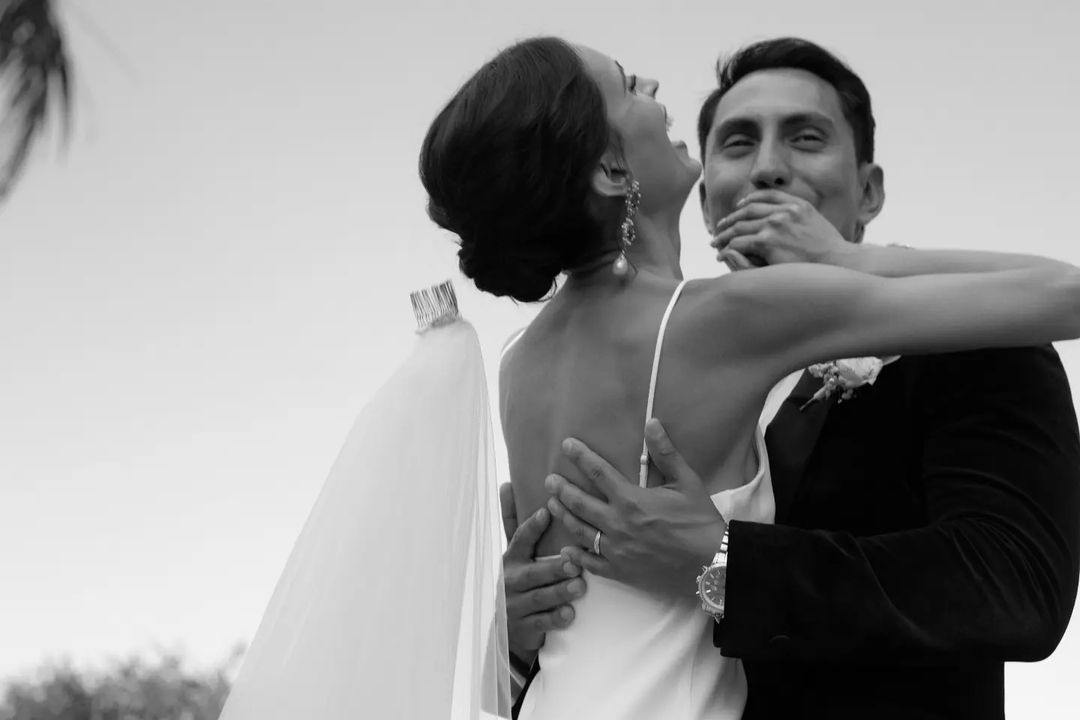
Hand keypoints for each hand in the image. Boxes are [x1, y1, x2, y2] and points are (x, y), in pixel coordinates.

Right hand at [500, 483, 584, 659]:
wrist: (505, 626)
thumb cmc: (517, 579)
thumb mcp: (514, 552)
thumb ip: (512, 521)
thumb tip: (506, 484)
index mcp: (510, 559)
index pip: (519, 540)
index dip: (531, 527)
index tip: (545, 512)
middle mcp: (511, 581)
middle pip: (532, 573)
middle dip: (553, 567)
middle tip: (575, 562)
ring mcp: (516, 606)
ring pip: (539, 598)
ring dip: (559, 591)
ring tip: (579, 586)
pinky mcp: (524, 628)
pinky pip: (541, 623)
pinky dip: (555, 619)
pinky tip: (569, 614)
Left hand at [545, 420, 726, 597]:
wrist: (711, 565)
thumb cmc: (700, 522)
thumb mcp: (687, 482)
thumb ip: (666, 453)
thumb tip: (652, 423)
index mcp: (631, 500)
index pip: (598, 473)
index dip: (581, 457)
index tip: (566, 446)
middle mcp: (617, 524)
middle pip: (580, 503)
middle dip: (562, 490)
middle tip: (549, 481)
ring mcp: (616, 550)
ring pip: (580, 532)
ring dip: (564, 517)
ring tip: (552, 506)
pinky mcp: (620, 572)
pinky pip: (591, 563)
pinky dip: (576, 556)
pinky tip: (566, 550)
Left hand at [711, 189, 849, 265]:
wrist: (840, 263)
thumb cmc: (831, 251)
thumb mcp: (818, 224)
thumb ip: (800, 217)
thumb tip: (788, 220)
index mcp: (798, 204)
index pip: (766, 196)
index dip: (748, 201)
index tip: (738, 207)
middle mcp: (785, 211)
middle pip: (748, 210)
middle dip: (731, 219)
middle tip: (719, 227)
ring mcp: (776, 225)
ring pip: (740, 227)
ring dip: (725, 235)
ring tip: (715, 243)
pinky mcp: (768, 242)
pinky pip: (741, 242)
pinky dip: (728, 248)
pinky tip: (721, 254)